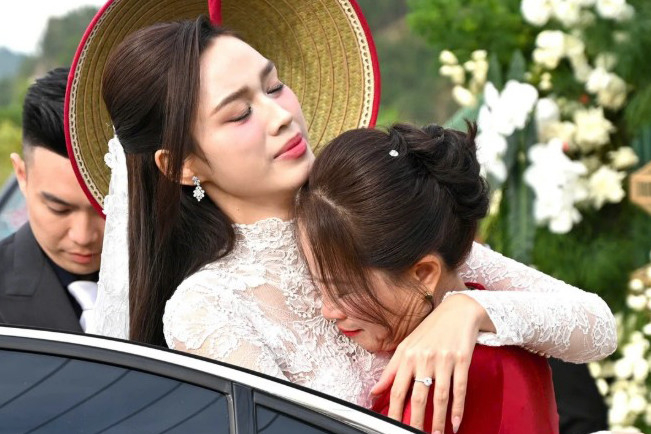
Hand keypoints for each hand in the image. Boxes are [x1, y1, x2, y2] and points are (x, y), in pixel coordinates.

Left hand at [370, 293, 493, 433]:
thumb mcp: (406, 346)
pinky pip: (459, 389)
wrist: (457, 310)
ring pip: (440, 396)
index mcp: (407, 355)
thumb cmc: (430, 330)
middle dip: (416, 421)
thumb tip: (374, 391)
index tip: (393, 426)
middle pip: (418, 396)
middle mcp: (423, 358)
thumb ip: (390, 370)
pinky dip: (458, 408)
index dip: (395, 411)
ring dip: (438, 420)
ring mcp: (443, 359)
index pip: (398, 389)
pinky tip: (456, 422)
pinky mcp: (462, 359)